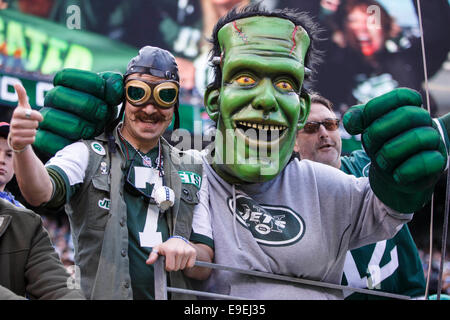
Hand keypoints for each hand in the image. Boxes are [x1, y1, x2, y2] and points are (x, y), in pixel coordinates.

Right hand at [9, 84, 42, 151]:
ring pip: (33, 132)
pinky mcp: (16, 141)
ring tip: (28, 130)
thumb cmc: (23, 118)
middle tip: (30, 124)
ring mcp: (14, 132)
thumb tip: (16, 83)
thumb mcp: (23, 107)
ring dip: (34, 132)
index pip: (32, 114)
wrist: (17, 133)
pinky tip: (27, 137)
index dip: (38, 117)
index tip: (39, 118)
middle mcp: (13, 122)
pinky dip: (32, 139)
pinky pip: (32, 140)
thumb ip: (22, 96)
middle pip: (34, 124)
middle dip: (35, 125)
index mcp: (17, 113)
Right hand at [34, 69, 123, 155]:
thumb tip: (116, 87)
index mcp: (65, 84)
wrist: (98, 142)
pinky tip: (81, 142)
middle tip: (103, 114)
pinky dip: (66, 142)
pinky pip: (45, 139)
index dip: (90, 84)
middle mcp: (52, 99)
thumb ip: (115, 86)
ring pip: (51, 117)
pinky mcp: (43, 139)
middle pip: (58, 94)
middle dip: (87, 105)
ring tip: (94, 130)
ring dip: (78, 125)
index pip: (65, 76)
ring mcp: (45, 119)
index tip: (109, 96)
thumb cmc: (102, 114)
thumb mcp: (111, 97)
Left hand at [146, 237, 196, 271]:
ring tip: (177, 257)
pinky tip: (183, 258)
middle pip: (176, 268)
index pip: (170, 268)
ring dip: (180, 264)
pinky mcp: (193, 252)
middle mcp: (179, 250)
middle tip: (173, 259)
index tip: (167, 261)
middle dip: (174, 266)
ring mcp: (187, 251)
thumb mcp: (157, 249)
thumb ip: (152, 256)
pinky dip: (187, 263)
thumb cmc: (166, 246)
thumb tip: (148, 262)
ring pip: (183, 267)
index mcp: (170, 250)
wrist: (177, 240)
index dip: (167, 267)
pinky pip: (190, 265)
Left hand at [343, 88, 446, 211]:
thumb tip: (350, 121)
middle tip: (370, 146)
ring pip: (418, 137)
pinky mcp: (438, 161)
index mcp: (408, 107)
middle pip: (407, 114)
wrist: (394, 174)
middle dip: (379, 131)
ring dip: (390, 152)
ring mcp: (434, 140)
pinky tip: (396, 175)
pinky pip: (427, 161)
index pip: (401, 96)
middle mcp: (424, 120)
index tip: (364, 126)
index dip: (376, 108)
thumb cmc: (381, 145)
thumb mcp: (367, 129)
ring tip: (381, 162)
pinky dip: (406, 170)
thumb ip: (357, 118)